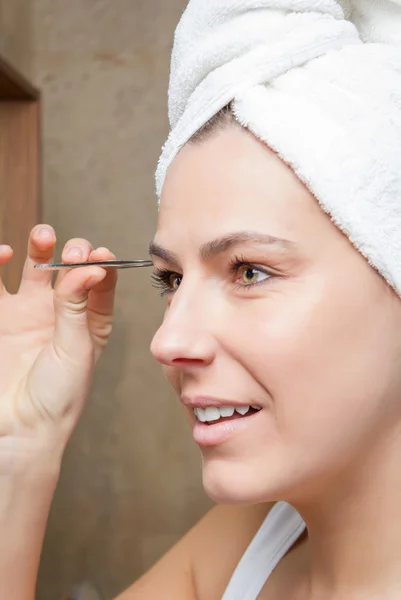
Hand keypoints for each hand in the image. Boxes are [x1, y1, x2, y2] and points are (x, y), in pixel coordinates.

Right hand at [0, 225, 117, 467]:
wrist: (16, 428)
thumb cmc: (57, 395)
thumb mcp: (75, 348)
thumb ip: (78, 305)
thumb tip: (93, 266)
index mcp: (90, 322)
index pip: (101, 280)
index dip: (102, 262)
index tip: (99, 254)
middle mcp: (61, 312)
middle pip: (70, 267)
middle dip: (73, 251)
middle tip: (71, 253)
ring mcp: (27, 312)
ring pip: (34, 266)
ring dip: (39, 246)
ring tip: (43, 238)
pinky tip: (3, 254)